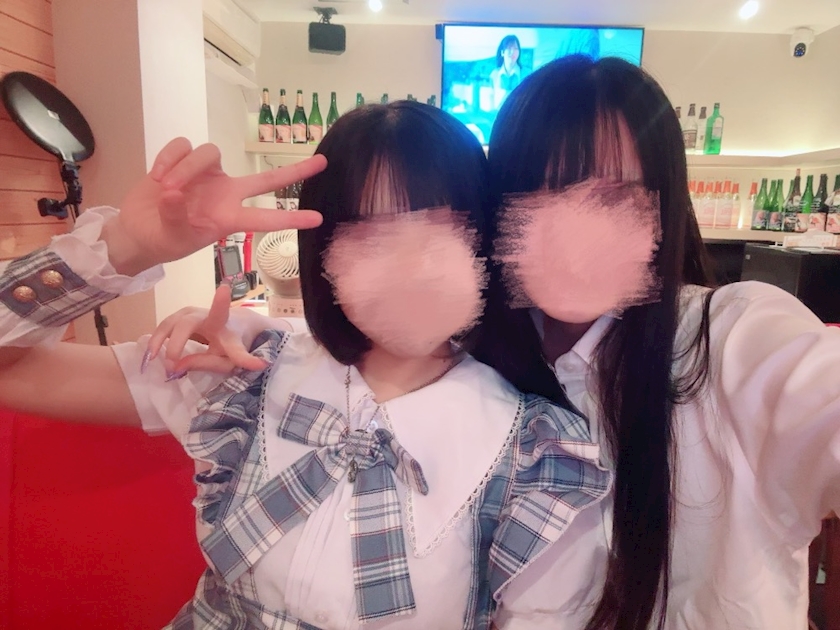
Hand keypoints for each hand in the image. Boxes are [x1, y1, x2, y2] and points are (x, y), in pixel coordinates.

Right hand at [103, 138, 326, 274]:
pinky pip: (182, 146)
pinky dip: (168, 158)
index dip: (290, 218)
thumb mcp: (173, 236)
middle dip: (294, 171)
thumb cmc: (163, 239)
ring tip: (167, 188)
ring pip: (209, 153)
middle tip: (322, 163)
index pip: (265, 218)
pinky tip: (157, 176)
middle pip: (266, 179)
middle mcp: (225, 193)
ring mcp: (207, 175)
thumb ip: (176, 216)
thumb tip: (175, 193)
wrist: (138, 230)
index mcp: (228, 218)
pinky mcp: (184, 159)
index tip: (318, 219)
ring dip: (185, 168)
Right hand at [144, 283, 286, 375]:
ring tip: (153, 358)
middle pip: (186, 324)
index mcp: (222, 324)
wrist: (233, 326)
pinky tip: (152, 353)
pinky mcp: (179, 316)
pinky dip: (156, 340)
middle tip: (171, 365)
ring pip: (170, 323)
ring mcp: (189, 313)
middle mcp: (204, 314)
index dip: (221, 302)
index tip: (224, 288)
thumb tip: (176, 368)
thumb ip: (206, 364)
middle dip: (176, 344)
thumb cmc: (230, 345)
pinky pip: (164, 327)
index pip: (221, 312)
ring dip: (158, 340)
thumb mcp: (226, 361)